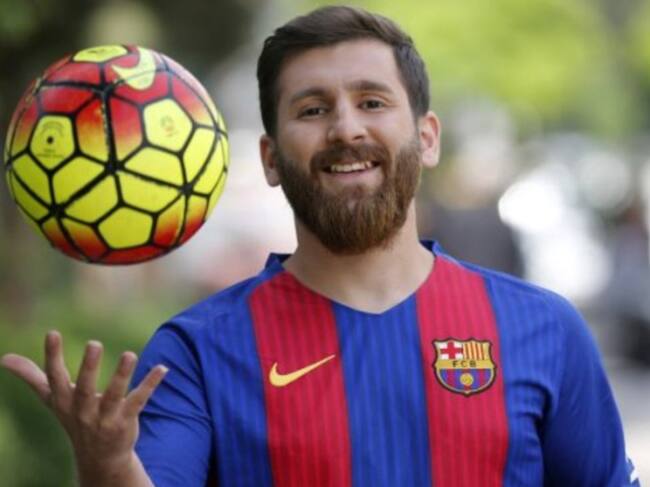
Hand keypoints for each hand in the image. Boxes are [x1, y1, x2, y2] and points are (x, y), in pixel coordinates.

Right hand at [0, 330, 167, 479]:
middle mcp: (83, 410)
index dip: (52, 356)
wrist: (98, 457)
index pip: (55, 378)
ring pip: (115, 395)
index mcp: (64, 401)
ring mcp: (105, 417)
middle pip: (85, 388)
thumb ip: (33, 377)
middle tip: (94, 343)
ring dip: (122, 375)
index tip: (52, 332)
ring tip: (130, 354)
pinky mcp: (126, 421)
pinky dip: (151, 384)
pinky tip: (163, 368)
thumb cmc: (74, 418)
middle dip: (89, 368)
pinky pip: (139, 400)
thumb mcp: (53, 399)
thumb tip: (4, 358)